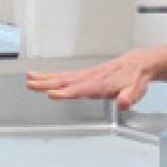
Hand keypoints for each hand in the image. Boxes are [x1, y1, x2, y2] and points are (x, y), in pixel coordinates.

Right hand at [25, 50, 153, 109]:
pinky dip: (51, 76)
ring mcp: (85, 75)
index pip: (80, 90)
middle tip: (30, 84)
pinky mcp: (84, 75)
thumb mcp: (137, 90)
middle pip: (65, 81)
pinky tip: (41, 78)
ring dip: (44, 78)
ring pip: (62, 77)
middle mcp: (90, 78)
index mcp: (100, 84)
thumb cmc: (135, 79)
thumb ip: (129, 97)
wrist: (138, 64)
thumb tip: (123, 103)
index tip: (52, 94)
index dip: (66, 93)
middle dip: (47, 83)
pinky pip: (65, 75)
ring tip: (28, 79)